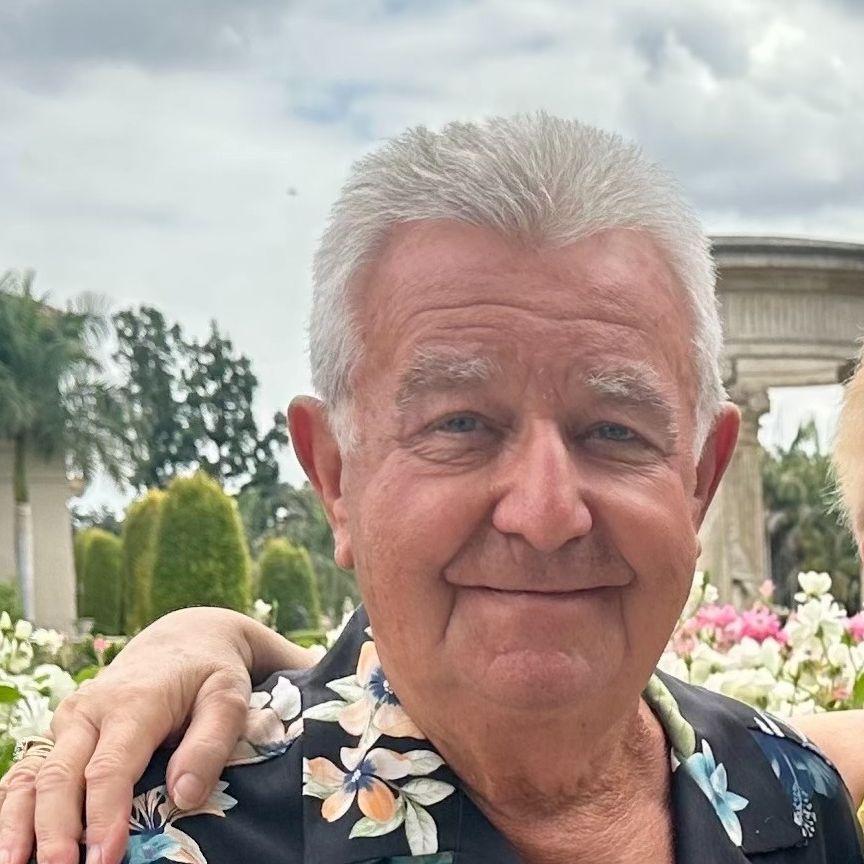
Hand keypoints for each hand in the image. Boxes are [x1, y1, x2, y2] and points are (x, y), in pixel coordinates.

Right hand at [0, 606, 318, 863]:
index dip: (103, 815)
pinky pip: (29, 771)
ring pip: (33, 775)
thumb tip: (184, 796)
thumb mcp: (228, 697)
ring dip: (21, 823)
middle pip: (61, 776)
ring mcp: (70, 720)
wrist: (184, 642)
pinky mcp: (62, 732)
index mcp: (134, 701)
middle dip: (55, 831)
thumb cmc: (210, 674)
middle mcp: (91, 709)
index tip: (106, 858)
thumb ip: (211, 743)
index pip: (110, 767)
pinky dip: (14, 808)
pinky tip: (13, 844)